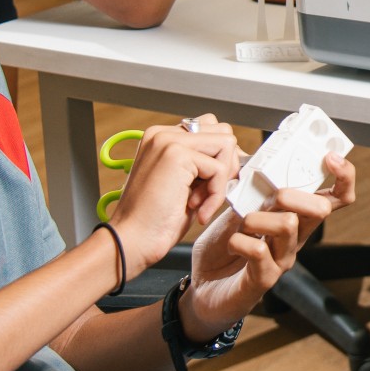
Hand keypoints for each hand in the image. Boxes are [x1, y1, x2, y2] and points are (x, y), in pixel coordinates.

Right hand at [106, 117, 241, 271]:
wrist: (132, 241)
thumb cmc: (156, 220)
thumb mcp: (185, 183)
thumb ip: (204, 163)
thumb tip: (238, 155)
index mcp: (163, 137)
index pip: (211, 129)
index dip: (222, 158)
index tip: (213, 185)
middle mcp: (163, 133)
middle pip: (222, 132)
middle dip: (226, 165)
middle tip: (208, 194)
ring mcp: (168, 141)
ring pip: (226, 144)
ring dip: (221, 179)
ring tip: (199, 201)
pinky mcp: (176, 155)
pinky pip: (219, 169)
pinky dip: (215, 195)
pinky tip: (196, 210)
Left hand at [183, 153, 357, 336]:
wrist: (200, 289)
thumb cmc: (221, 249)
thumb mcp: (237, 210)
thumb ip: (252, 191)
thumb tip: (260, 166)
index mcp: (295, 218)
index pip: (335, 197)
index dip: (343, 176)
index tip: (330, 157)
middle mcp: (295, 239)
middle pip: (321, 208)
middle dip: (293, 193)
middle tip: (269, 197)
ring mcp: (282, 260)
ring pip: (288, 224)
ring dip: (257, 217)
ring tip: (241, 224)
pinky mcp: (264, 280)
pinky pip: (259, 250)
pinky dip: (239, 240)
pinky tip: (232, 243)